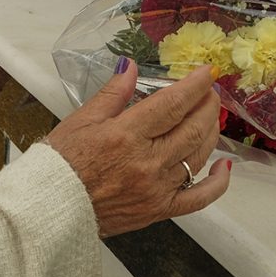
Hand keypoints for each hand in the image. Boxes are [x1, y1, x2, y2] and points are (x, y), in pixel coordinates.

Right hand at [46, 61, 230, 237]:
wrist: (51, 207)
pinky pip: (199, 198)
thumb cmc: (62, 162)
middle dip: (207, 105)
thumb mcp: (81, 119)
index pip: (172, 104)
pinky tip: (223, 166)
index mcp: (126, 135)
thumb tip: (131, 66)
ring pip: (198, 156)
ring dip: (211, 132)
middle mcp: (146, 162)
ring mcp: (156, 188)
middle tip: (209, 91)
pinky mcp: (159, 210)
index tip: (207, 72)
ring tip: (210, 117)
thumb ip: (112, 93)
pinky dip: (217, 183)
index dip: (195, 85)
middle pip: (193, 127)